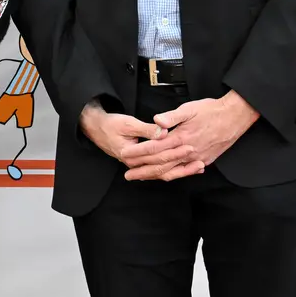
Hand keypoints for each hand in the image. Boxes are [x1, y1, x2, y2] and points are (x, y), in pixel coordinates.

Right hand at [78, 100, 201, 181]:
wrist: (97, 128)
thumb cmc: (111, 124)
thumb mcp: (128, 123)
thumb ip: (146, 129)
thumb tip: (162, 131)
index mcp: (130, 155)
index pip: (157, 157)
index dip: (174, 152)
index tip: (188, 146)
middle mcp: (135, 164)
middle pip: (162, 168)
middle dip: (181, 163)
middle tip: (197, 157)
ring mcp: (138, 166)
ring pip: (162, 173)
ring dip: (180, 171)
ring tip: (198, 167)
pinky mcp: (142, 164)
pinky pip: (160, 171)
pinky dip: (174, 170)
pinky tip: (187, 168)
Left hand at [133, 92, 259, 177]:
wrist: (234, 118)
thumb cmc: (211, 111)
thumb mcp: (189, 109)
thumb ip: (171, 117)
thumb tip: (156, 121)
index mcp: (181, 137)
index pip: (154, 148)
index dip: (138, 153)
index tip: (126, 156)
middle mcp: (188, 151)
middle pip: (160, 164)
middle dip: (142, 170)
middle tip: (128, 175)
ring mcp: (197, 158)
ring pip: (173, 171)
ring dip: (155, 175)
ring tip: (142, 178)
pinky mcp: (205, 160)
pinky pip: (186, 171)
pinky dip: (174, 175)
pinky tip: (166, 176)